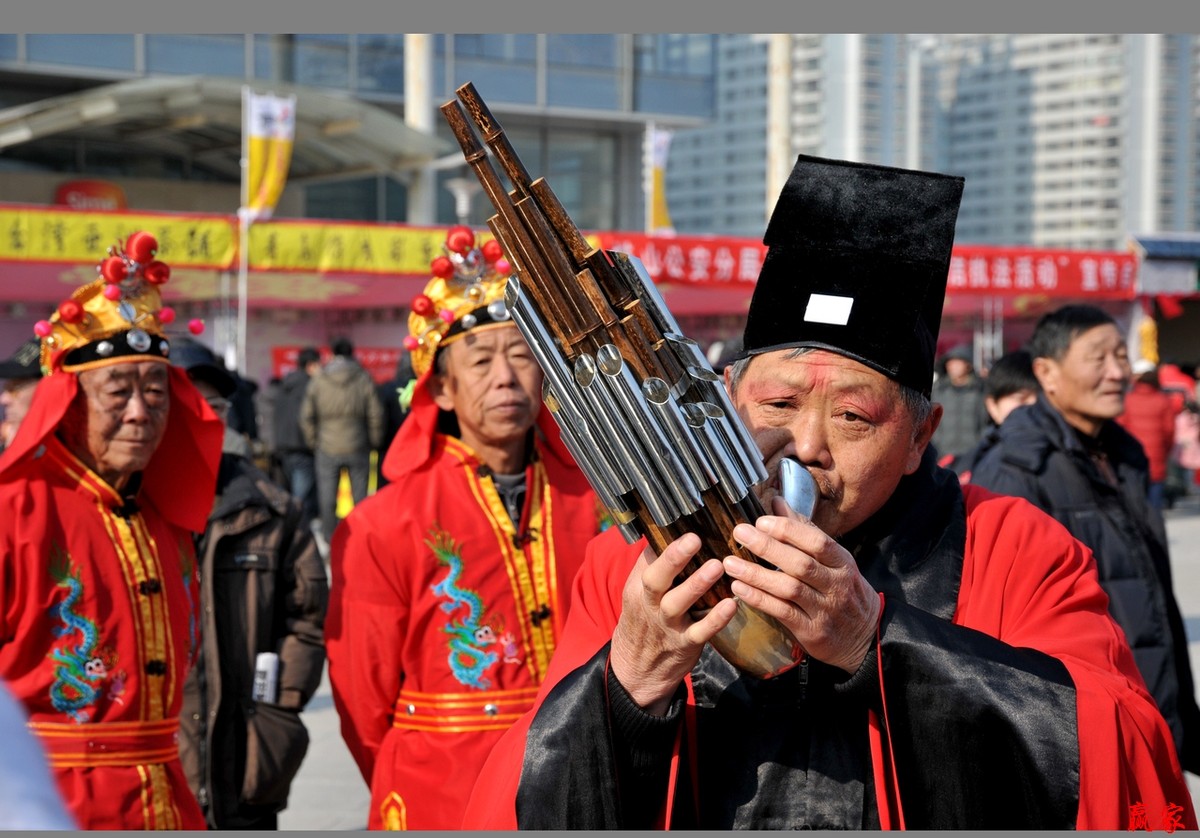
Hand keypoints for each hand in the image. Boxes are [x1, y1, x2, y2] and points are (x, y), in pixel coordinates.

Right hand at [609, 533, 737, 714]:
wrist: (638, 669)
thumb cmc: (647, 620)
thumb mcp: (640, 594)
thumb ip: (654, 567)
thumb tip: (672, 530)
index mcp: (638, 587)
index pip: (647, 560)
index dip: (663, 541)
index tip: (680, 520)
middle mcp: (650, 604)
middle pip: (655, 579)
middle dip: (673, 558)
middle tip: (694, 539)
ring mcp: (667, 625)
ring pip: (677, 604)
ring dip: (697, 584)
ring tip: (717, 566)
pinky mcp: (685, 644)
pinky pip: (701, 631)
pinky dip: (716, 619)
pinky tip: (732, 604)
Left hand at [723, 496, 879, 673]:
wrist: (865, 636)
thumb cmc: (843, 591)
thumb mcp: (834, 560)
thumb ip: (804, 531)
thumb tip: (778, 503)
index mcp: (842, 562)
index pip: (817, 542)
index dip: (789, 530)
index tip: (761, 521)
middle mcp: (836, 584)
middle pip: (800, 564)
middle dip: (767, 547)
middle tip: (740, 534)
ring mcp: (825, 609)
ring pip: (788, 588)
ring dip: (757, 575)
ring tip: (730, 563)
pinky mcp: (813, 631)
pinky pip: (782, 612)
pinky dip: (759, 600)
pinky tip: (739, 588)